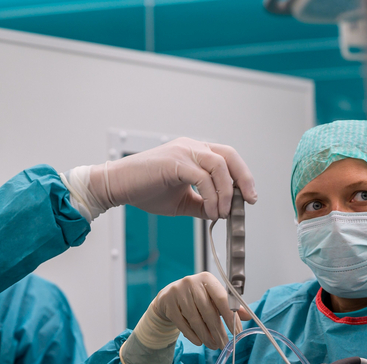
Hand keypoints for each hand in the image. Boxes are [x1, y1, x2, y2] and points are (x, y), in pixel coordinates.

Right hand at [89, 138, 257, 219]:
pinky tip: (211, 211)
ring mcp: (183, 151)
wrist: (118, 186)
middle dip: (243, 179)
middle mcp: (191, 146)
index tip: (248, 197)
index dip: (242, 176)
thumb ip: (202, 204)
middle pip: (229, 156)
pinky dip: (212, 196)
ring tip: (223, 213)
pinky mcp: (175, 161)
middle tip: (248, 201)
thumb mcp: (182, 201)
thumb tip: (221, 213)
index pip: (227, 158)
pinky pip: (202, 177)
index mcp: (195, 152)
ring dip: (226, 193)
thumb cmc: (145, 190)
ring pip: (219, 166)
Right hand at [152, 272, 249, 350]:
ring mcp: (178, 292)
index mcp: (207, 279)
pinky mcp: (168, 303)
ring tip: (213, 346)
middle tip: (225, 345)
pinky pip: (182, 324)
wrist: (169, 297)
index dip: (231, 317)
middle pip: (208, 312)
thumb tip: (248, 316)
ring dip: (206, 336)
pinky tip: (200, 342)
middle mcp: (192, 282)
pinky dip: (192, 335)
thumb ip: (230, 306)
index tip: (237, 332)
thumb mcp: (213, 299)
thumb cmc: (197, 298)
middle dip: (218, 331)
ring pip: (195, 320)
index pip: (222, 299)